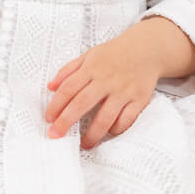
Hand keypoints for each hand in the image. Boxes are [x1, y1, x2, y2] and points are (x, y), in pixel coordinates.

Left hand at [43, 33, 159, 148]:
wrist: (146, 49)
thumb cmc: (113, 54)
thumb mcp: (88, 56)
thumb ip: (68, 70)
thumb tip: (50, 87)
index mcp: (91, 68)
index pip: (69, 88)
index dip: (56, 104)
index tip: (48, 118)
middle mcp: (107, 80)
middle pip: (82, 103)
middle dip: (66, 121)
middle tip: (56, 135)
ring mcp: (124, 91)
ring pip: (105, 117)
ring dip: (92, 134)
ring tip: (83, 144)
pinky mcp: (139, 99)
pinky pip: (127, 119)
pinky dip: (116, 129)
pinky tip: (108, 132)